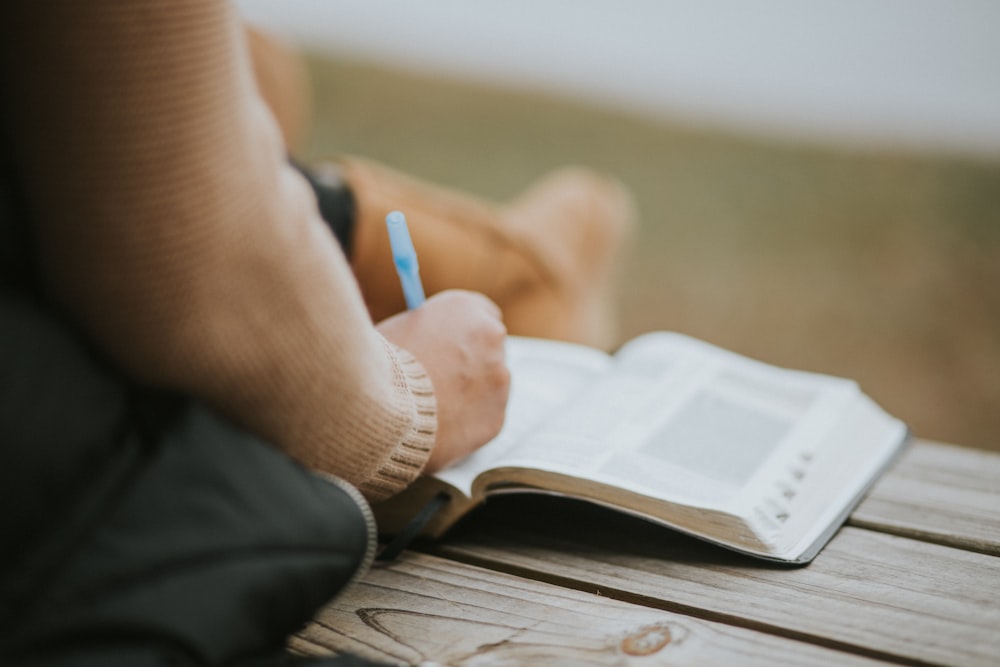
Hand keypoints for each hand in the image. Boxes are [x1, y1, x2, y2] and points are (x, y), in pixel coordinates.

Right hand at [376, 290, 509, 472]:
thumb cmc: (378, 365)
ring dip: (469, 394)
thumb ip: (427, 331)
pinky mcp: (496, 417)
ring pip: (489, 386)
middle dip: (471, 363)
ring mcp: (499, 378)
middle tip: (442, 380)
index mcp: (465, 307)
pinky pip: (482, 419)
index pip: (481, 313)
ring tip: (431, 408)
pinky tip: (439, 427)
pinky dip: (465, 424)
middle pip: (490, 349)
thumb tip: (434, 342)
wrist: (380, 407)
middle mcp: (491, 336)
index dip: (464, 333)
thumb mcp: (399, 329)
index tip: (453, 345)